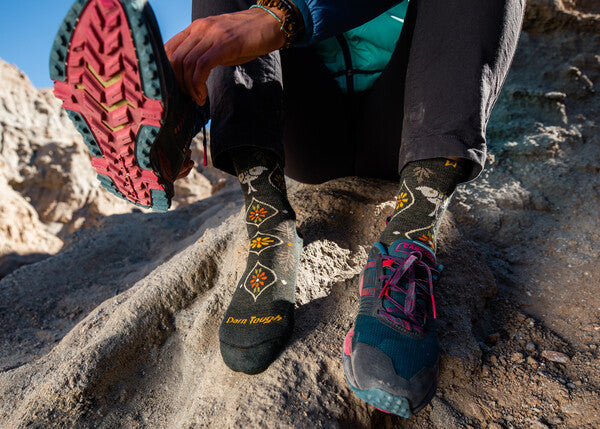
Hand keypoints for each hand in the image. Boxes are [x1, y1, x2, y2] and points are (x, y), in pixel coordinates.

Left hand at [165, 9, 285, 105]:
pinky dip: (199, 85)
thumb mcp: (220, 42)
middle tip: (187, 97)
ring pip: (186, 64)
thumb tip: (191, 75)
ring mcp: (212, 35)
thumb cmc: (248, 37)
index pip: (168, 49)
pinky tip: (203, 95)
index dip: (167, 72)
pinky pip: (202, 66)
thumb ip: (204, 52)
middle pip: (174, 58)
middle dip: (177, 83)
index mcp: (196, 27)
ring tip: (198, 98)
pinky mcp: (224, 44)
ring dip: (189, 88)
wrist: (271, 24)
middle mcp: (200, 28)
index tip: (177, 88)